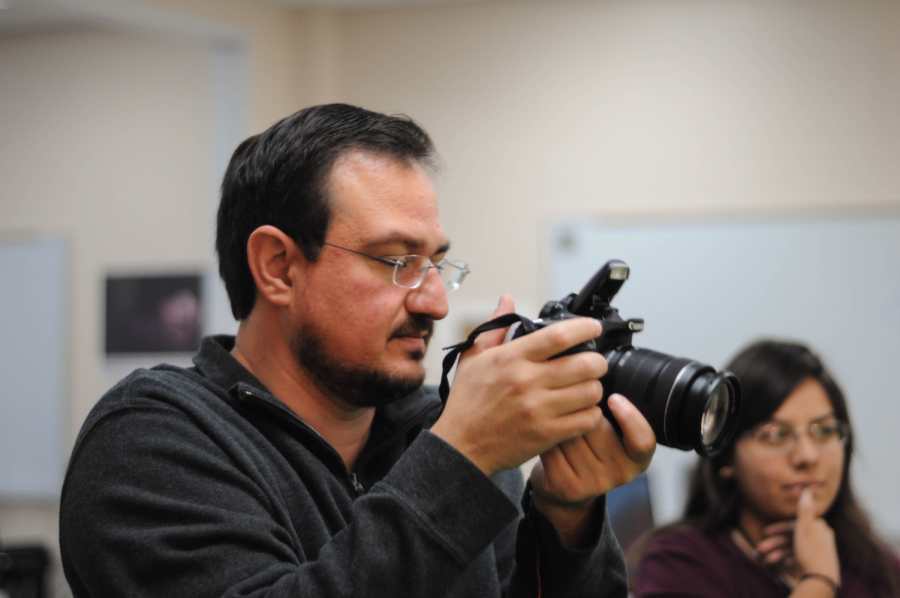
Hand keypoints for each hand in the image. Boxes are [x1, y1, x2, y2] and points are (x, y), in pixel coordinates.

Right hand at [430, 295, 607, 476]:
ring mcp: (537, 410)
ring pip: (590, 392)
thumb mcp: (473, 358)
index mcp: (511, 358)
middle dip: (598, 362)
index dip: (584, 328)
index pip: (558, 336)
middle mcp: (526, 381)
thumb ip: (495, 327)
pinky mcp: (546, 435)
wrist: (460, 446)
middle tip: (595, 363)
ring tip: (587, 388)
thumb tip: (507, 299)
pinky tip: (581, 411)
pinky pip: (586, 420)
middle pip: (584, 364)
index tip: (594, 327)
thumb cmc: (467, 402)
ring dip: (595, 388)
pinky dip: (591, 415)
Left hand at [529, 393, 654, 546]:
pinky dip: (543, 433)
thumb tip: (598, 371)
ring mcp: (594, 483)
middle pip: (595, 425)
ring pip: (570, 432)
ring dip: (558, 418)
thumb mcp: (612, 437)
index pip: (643, 440)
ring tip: (556, 419)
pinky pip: (552, 445)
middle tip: (572, 406)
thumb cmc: (590, 451)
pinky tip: (543, 433)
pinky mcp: (568, 486)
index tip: (614, 398)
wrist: (566, 490)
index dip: (631, 418)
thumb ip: (614, 415)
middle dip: (580, 408)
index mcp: (637, 458)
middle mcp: (620, 473)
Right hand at [757, 489, 839, 584]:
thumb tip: (806, 488)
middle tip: (761, 549)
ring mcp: (820, 550)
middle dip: (775, 543)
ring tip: (768, 560)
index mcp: (818, 526)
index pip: (794, 524)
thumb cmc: (810, 552)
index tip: (764, 533)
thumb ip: (804, 509)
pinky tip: (784, 563)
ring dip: (780, 553)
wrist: (822, 579)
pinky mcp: (819, 562)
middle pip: (793, 537)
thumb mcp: (804, 528)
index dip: (778, 528)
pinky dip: (791, 558)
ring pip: (795, 548)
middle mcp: (821, 536)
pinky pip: (802, 557)